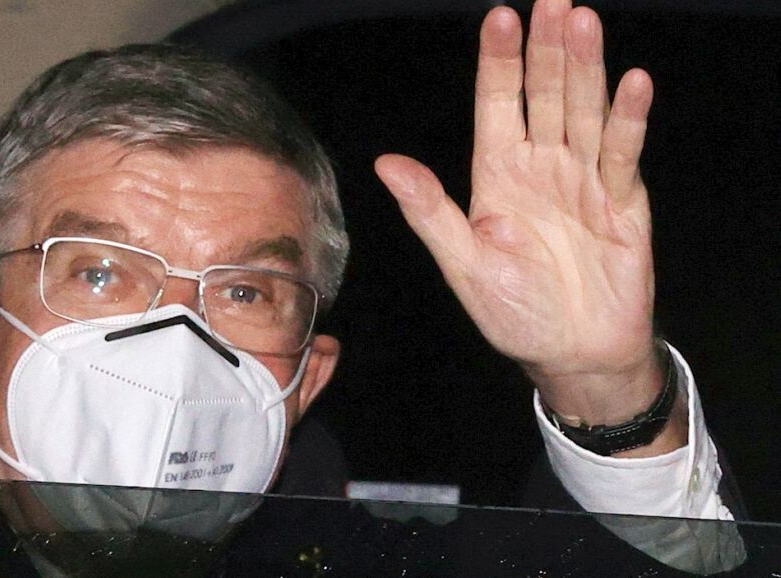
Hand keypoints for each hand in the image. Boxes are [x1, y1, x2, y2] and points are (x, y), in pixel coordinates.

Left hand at [376, 0, 671, 432]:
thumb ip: (430, 211)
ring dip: (585, 69)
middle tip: (552, 2)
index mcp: (497, 174)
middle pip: (544, 95)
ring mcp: (584, 178)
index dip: (499, 63)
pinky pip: (623, 154)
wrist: (571, 352)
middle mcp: (541, 166)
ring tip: (583, 23)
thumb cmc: (513, 311)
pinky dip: (628, 120)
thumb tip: (386, 163)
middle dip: (546, 50)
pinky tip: (633, 84)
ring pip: (584, 112)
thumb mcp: (463, 263)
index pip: (497, 105)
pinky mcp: (623, 200)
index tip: (500, 17)